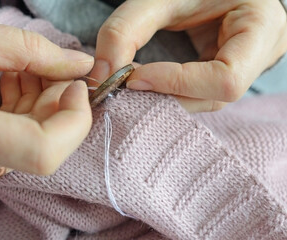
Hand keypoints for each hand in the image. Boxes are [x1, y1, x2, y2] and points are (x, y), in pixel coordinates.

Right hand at [0, 13, 92, 197]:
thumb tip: (79, 65)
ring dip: (37, 110)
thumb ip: (27, 49)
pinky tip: (5, 89)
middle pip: (40, 147)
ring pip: (23, 148)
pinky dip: (16, 119)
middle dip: (57, 106)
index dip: (74, 120)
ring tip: (19, 72)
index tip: (75, 85)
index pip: (43, 153)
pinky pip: (2, 149)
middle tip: (46, 68)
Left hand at [92, 0, 286, 111]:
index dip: (178, 83)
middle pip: (215, 97)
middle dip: (167, 95)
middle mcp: (261, 54)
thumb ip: (126, 30)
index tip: (135, 78)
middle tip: (127, 84)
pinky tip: (149, 82)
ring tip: (135, 81)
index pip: (226, 78)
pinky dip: (170, 91)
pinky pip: (199, 93)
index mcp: (261, 28)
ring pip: (205, 101)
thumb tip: (102, 73)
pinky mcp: (226, 71)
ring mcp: (246, 66)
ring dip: (165, 97)